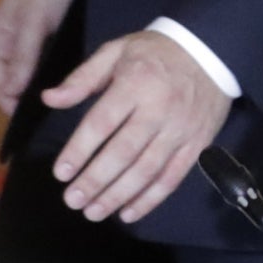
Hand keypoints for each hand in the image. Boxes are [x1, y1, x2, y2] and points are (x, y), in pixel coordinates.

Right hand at [0, 0, 73, 114]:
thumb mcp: (35, 24)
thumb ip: (24, 57)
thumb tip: (13, 91)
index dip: (8, 102)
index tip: (27, 121)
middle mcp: (5, 41)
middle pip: (8, 79)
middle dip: (21, 98)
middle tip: (44, 117)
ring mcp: (22, 37)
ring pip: (23, 72)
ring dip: (33, 87)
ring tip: (54, 104)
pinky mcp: (40, 33)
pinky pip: (37, 61)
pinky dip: (44, 73)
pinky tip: (60, 82)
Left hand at [43, 30, 232, 223]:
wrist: (213, 49)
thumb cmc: (156, 52)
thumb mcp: (117, 51)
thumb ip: (82, 77)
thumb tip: (49, 99)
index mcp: (135, 84)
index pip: (102, 123)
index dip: (79, 151)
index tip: (61, 173)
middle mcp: (159, 109)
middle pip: (123, 153)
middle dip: (95, 181)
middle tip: (72, 200)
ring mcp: (181, 129)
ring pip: (147, 170)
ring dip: (118, 195)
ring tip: (93, 212)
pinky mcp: (197, 143)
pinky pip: (173, 177)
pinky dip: (150, 199)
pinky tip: (129, 212)